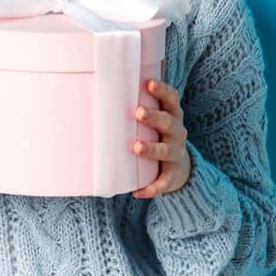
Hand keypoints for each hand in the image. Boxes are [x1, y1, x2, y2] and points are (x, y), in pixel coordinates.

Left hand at [131, 78, 191, 197]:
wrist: (179, 168)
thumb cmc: (156, 137)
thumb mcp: (153, 121)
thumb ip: (135, 107)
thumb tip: (97, 89)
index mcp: (172, 116)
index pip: (172, 99)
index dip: (162, 90)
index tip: (149, 82)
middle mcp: (177, 133)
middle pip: (169, 122)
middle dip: (154, 117)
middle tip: (137, 112)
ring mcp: (176, 154)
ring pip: (167, 151)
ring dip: (152, 149)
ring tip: (136, 147)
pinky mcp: (172, 176)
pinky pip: (164, 182)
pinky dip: (153, 188)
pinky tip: (139, 192)